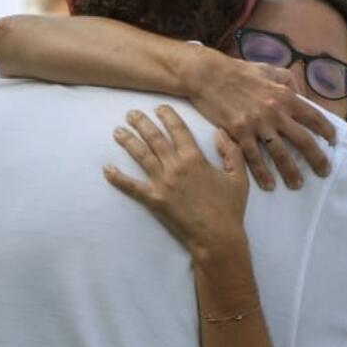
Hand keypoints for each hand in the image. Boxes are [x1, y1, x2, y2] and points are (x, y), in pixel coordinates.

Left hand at [104, 106, 248, 256]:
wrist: (218, 237)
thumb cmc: (230, 209)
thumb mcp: (238, 177)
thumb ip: (231, 152)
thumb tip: (220, 132)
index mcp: (196, 158)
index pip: (178, 129)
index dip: (167, 116)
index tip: (158, 108)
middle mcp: (176, 166)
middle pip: (155, 138)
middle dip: (141, 123)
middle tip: (130, 114)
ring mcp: (163, 183)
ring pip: (141, 156)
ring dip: (128, 142)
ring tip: (117, 132)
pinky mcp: (154, 200)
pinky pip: (131, 186)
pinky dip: (118, 178)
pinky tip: (107, 169)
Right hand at [186, 48, 335, 190]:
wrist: (207, 75)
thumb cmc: (237, 71)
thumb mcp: (268, 68)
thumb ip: (287, 79)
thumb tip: (300, 91)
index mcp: (285, 95)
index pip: (314, 117)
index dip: (326, 131)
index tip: (332, 142)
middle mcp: (275, 112)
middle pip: (303, 141)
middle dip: (317, 159)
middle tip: (324, 171)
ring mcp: (257, 125)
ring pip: (281, 154)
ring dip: (291, 172)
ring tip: (297, 185)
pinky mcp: (239, 133)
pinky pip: (254, 158)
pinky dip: (262, 174)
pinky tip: (269, 185)